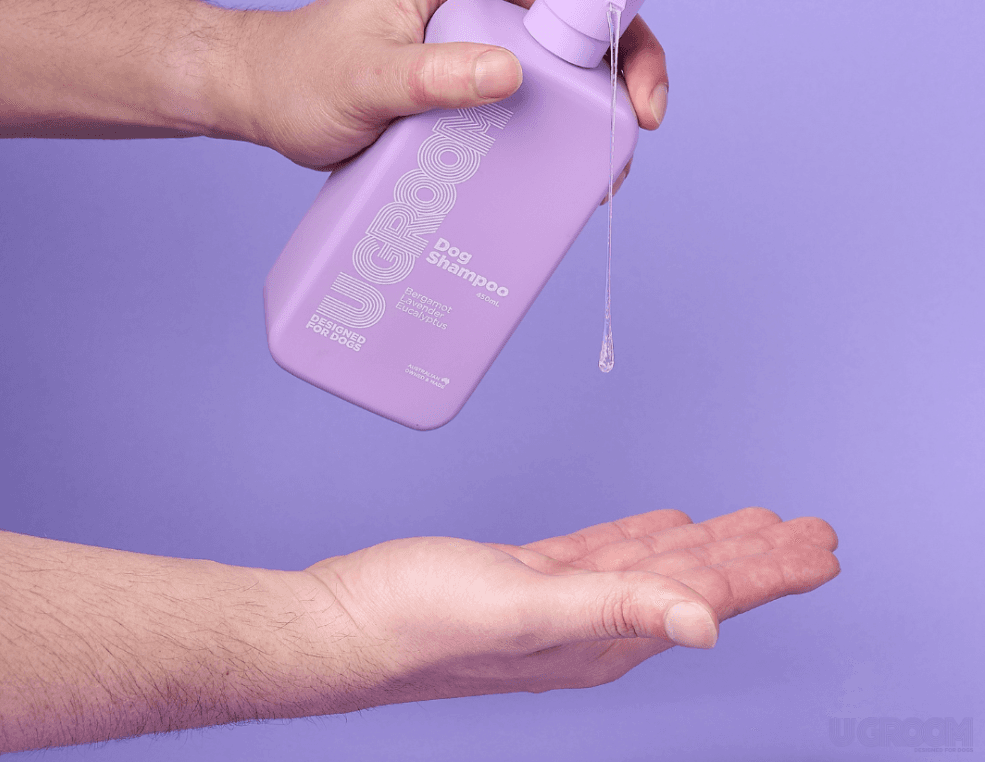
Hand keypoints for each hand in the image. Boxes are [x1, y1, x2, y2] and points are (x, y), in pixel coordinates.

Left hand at [227, 0, 669, 170]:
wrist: (270, 102)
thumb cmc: (302, 78)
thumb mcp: (362, 80)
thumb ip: (428, 77)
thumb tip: (511, 74)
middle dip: (627, 41)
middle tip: (642, 109)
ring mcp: (481, 36)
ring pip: (570, 45)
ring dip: (606, 87)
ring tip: (615, 148)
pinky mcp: (479, 78)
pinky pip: (542, 86)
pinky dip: (569, 116)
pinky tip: (576, 161)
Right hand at [285, 507, 838, 705]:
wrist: (345, 624)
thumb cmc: (418, 625)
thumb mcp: (523, 612)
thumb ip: (615, 610)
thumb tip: (707, 625)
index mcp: (604, 636)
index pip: (709, 596)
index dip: (768, 571)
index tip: (817, 551)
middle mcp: (594, 624)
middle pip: (696, 581)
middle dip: (756, 556)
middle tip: (809, 534)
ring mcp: (562, 601)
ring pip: (655, 565)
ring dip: (708, 545)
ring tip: (753, 527)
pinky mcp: (530, 577)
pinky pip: (606, 554)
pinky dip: (643, 538)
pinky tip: (664, 528)